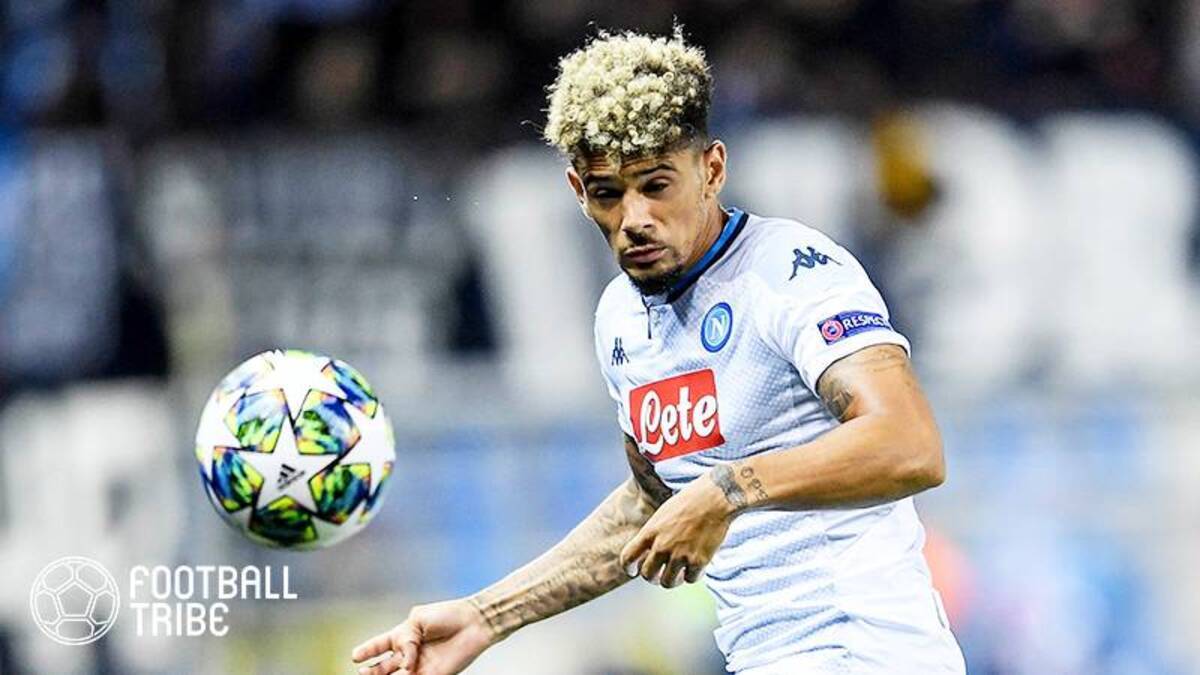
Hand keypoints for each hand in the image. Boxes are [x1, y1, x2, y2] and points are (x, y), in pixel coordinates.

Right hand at [351, 599, 495, 674]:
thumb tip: (403, 665)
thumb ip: (405, 641)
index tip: (354, 657)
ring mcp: (420, 666)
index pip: (380, 644)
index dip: (367, 650)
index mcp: (405, 634)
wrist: (474, 622)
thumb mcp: (418, 620)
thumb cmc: (448, 615)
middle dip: (372, 671)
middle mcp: (410, 652)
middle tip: (363, 673)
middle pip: (384, 666)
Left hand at [618, 470, 733, 588]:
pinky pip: (690, 579)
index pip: (627, 557)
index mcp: (650, 531)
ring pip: (667, 582)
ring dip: (672, 580)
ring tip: (678, 574)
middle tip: (659, 574)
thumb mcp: (663, 514)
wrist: (714, 498)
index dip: (628, 567)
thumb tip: (650, 552)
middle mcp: (662, 546)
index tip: (633, 570)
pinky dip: (693, 575)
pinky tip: (696, 566)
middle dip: (652, 577)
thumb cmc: (689, 501)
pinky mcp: (698, 561)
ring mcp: (680, 555)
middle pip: (647, 575)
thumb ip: (654, 534)